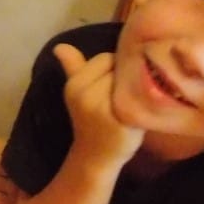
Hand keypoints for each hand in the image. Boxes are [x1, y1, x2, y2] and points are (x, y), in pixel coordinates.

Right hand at [53, 43, 143, 165]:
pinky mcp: (122, 119)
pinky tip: (139, 112)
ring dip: (136, 87)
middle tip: (123, 96)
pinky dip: (144, 101)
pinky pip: (140, 97)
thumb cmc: (91, 121)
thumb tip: (59, 46)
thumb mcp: (78, 92)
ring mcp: (103, 108)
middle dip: (125, 77)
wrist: (96, 157)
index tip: (112, 86)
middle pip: (119, 67)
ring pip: (131, 80)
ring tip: (131, 103)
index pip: (105, 57)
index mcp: (74, 85)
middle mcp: (85, 94)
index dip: (113, 69)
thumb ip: (73, 67)